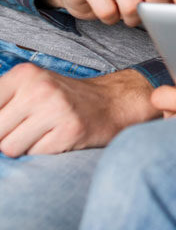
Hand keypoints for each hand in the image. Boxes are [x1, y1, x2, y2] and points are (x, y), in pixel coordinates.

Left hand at [0, 64, 157, 155]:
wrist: (110, 103)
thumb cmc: (61, 100)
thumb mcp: (28, 89)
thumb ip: (1, 105)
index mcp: (24, 74)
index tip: (9, 121)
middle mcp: (39, 87)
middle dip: (6, 136)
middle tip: (29, 127)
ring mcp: (56, 108)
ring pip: (9, 148)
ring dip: (24, 147)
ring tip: (43, 133)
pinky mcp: (69, 131)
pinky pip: (34, 155)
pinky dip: (42, 152)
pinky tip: (57, 138)